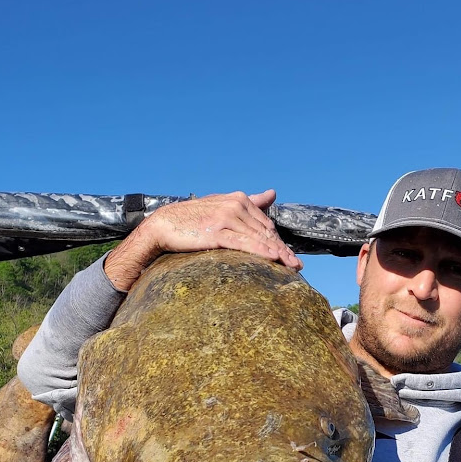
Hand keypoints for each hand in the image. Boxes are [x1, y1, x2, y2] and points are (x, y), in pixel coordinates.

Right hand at [104, 189, 301, 290]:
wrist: (163, 225)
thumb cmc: (193, 218)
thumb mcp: (223, 205)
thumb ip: (251, 202)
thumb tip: (272, 193)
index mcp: (239, 200)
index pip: (265, 224)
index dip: (279, 241)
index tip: (290, 256)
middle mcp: (235, 206)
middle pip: (265, 232)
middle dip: (283, 250)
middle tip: (297, 266)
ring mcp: (227, 219)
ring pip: (258, 238)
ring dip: (278, 254)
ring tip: (291, 267)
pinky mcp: (217, 233)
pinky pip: (244, 243)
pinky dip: (261, 251)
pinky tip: (274, 259)